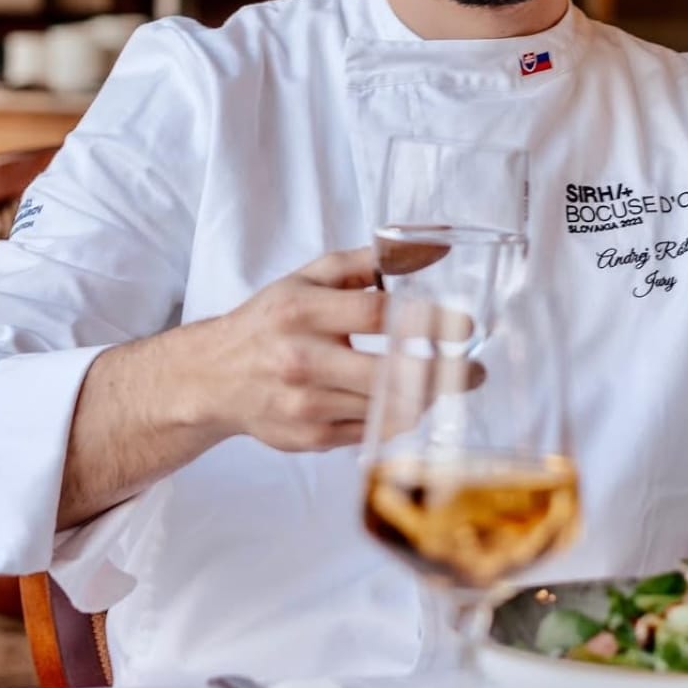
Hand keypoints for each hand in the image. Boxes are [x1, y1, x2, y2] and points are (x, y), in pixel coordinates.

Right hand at [209, 247, 478, 453]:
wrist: (213, 377)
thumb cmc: (270, 321)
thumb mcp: (308, 279)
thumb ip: (366, 263)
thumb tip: (428, 250)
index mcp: (302, 311)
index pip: (377, 315)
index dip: (428, 320)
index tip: (465, 325)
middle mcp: (301, 360)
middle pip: (388, 373)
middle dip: (442, 374)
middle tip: (474, 371)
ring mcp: (304, 405)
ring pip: (385, 409)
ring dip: (425, 398)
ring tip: (445, 386)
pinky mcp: (308, 438)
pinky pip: (370, 433)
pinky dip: (397, 419)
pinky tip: (408, 403)